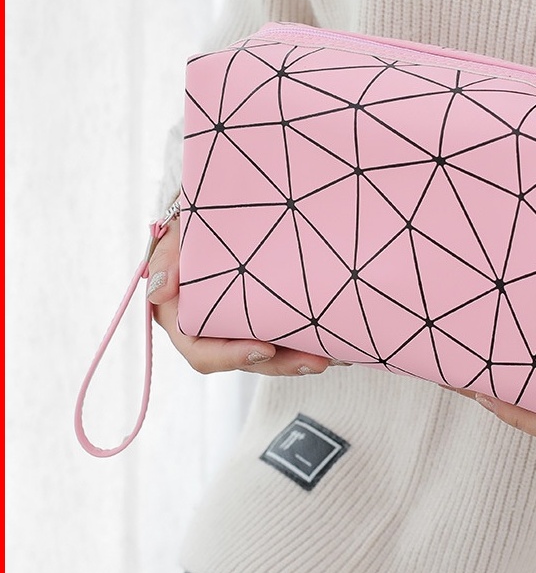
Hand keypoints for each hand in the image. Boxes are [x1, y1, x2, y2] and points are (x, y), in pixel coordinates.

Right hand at [146, 217, 334, 375]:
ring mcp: (240, 326)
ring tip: (336, 354)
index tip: (265, 348)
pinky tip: (339, 337)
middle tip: (318, 361)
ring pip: (272, 354)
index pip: (203, 352)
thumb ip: (167, 258)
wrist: (222, 209)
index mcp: (184, 319)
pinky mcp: (264, 316)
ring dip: (302, 357)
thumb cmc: (194, 222)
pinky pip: (287, 334)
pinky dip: (310, 338)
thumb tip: (158, 291)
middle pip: (247, 359)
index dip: (232, 356)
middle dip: (282, 364)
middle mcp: (212, 330)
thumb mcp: (177, 233)